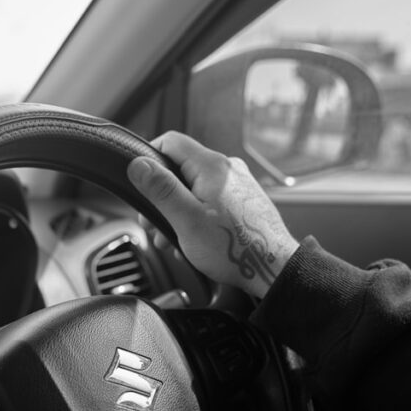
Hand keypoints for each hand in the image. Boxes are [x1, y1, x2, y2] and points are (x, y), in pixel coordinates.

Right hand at [127, 132, 298, 297]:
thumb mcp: (186, 219)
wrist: (273, 269)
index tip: (138, 181)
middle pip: (181, 169)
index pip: (171, 141)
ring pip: (195, 188)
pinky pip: (210, 200)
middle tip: (152, 223)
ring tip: (171, 239)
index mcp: (212, 166)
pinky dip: (196, 216)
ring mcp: (237, 184)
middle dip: (161, 196)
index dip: (148, 158)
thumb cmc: (233, 248)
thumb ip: (160, 189)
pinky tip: (192, 241)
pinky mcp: (243, 200)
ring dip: (177, 211)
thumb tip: (138, 164)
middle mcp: (228, 168)